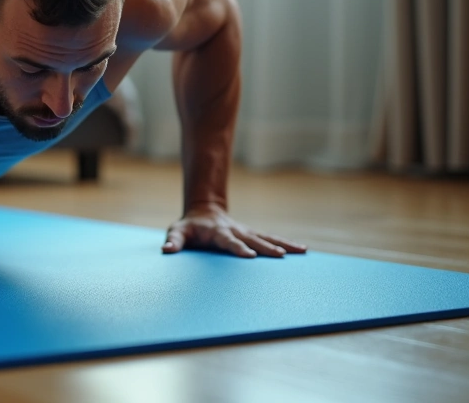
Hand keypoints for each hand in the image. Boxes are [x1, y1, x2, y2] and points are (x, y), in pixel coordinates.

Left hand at [162, 204, 307, 257]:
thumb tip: (166, 250)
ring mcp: (246, 232)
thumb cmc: (189, 227)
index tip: (249, 255)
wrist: (204, 212)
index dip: (237, 248)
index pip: (228, 241)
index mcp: (217, 232)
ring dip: (283, 244)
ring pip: (267, 237)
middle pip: (252, 239)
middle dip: (266, 247)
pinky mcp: (253, 234)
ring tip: (301, 251)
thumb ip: (173, 241)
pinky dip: (286, 243)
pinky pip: (271, 238)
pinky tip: (302, 249)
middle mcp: (235, 231)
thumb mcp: (178, 232)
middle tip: (281, 255)